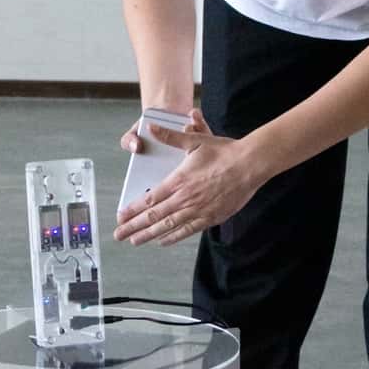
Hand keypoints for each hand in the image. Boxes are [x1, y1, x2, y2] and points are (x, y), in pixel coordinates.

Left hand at [114, 109, 262, 245]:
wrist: (250, 164)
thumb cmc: (224, 152)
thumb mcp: (195, 141)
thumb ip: (170, 137)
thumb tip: (151, 127)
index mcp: (178, 181)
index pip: (149, 200)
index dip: (132, 210)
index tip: (120, 216)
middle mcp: (185, 199)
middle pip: (153, 217)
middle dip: (133, 227)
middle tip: (119, 234)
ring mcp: (198, 210)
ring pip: (168, 227)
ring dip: (149, 235)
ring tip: (134, 241)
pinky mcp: (211, 217)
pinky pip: (187, 231)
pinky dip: (173, 237)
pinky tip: (162, 241)